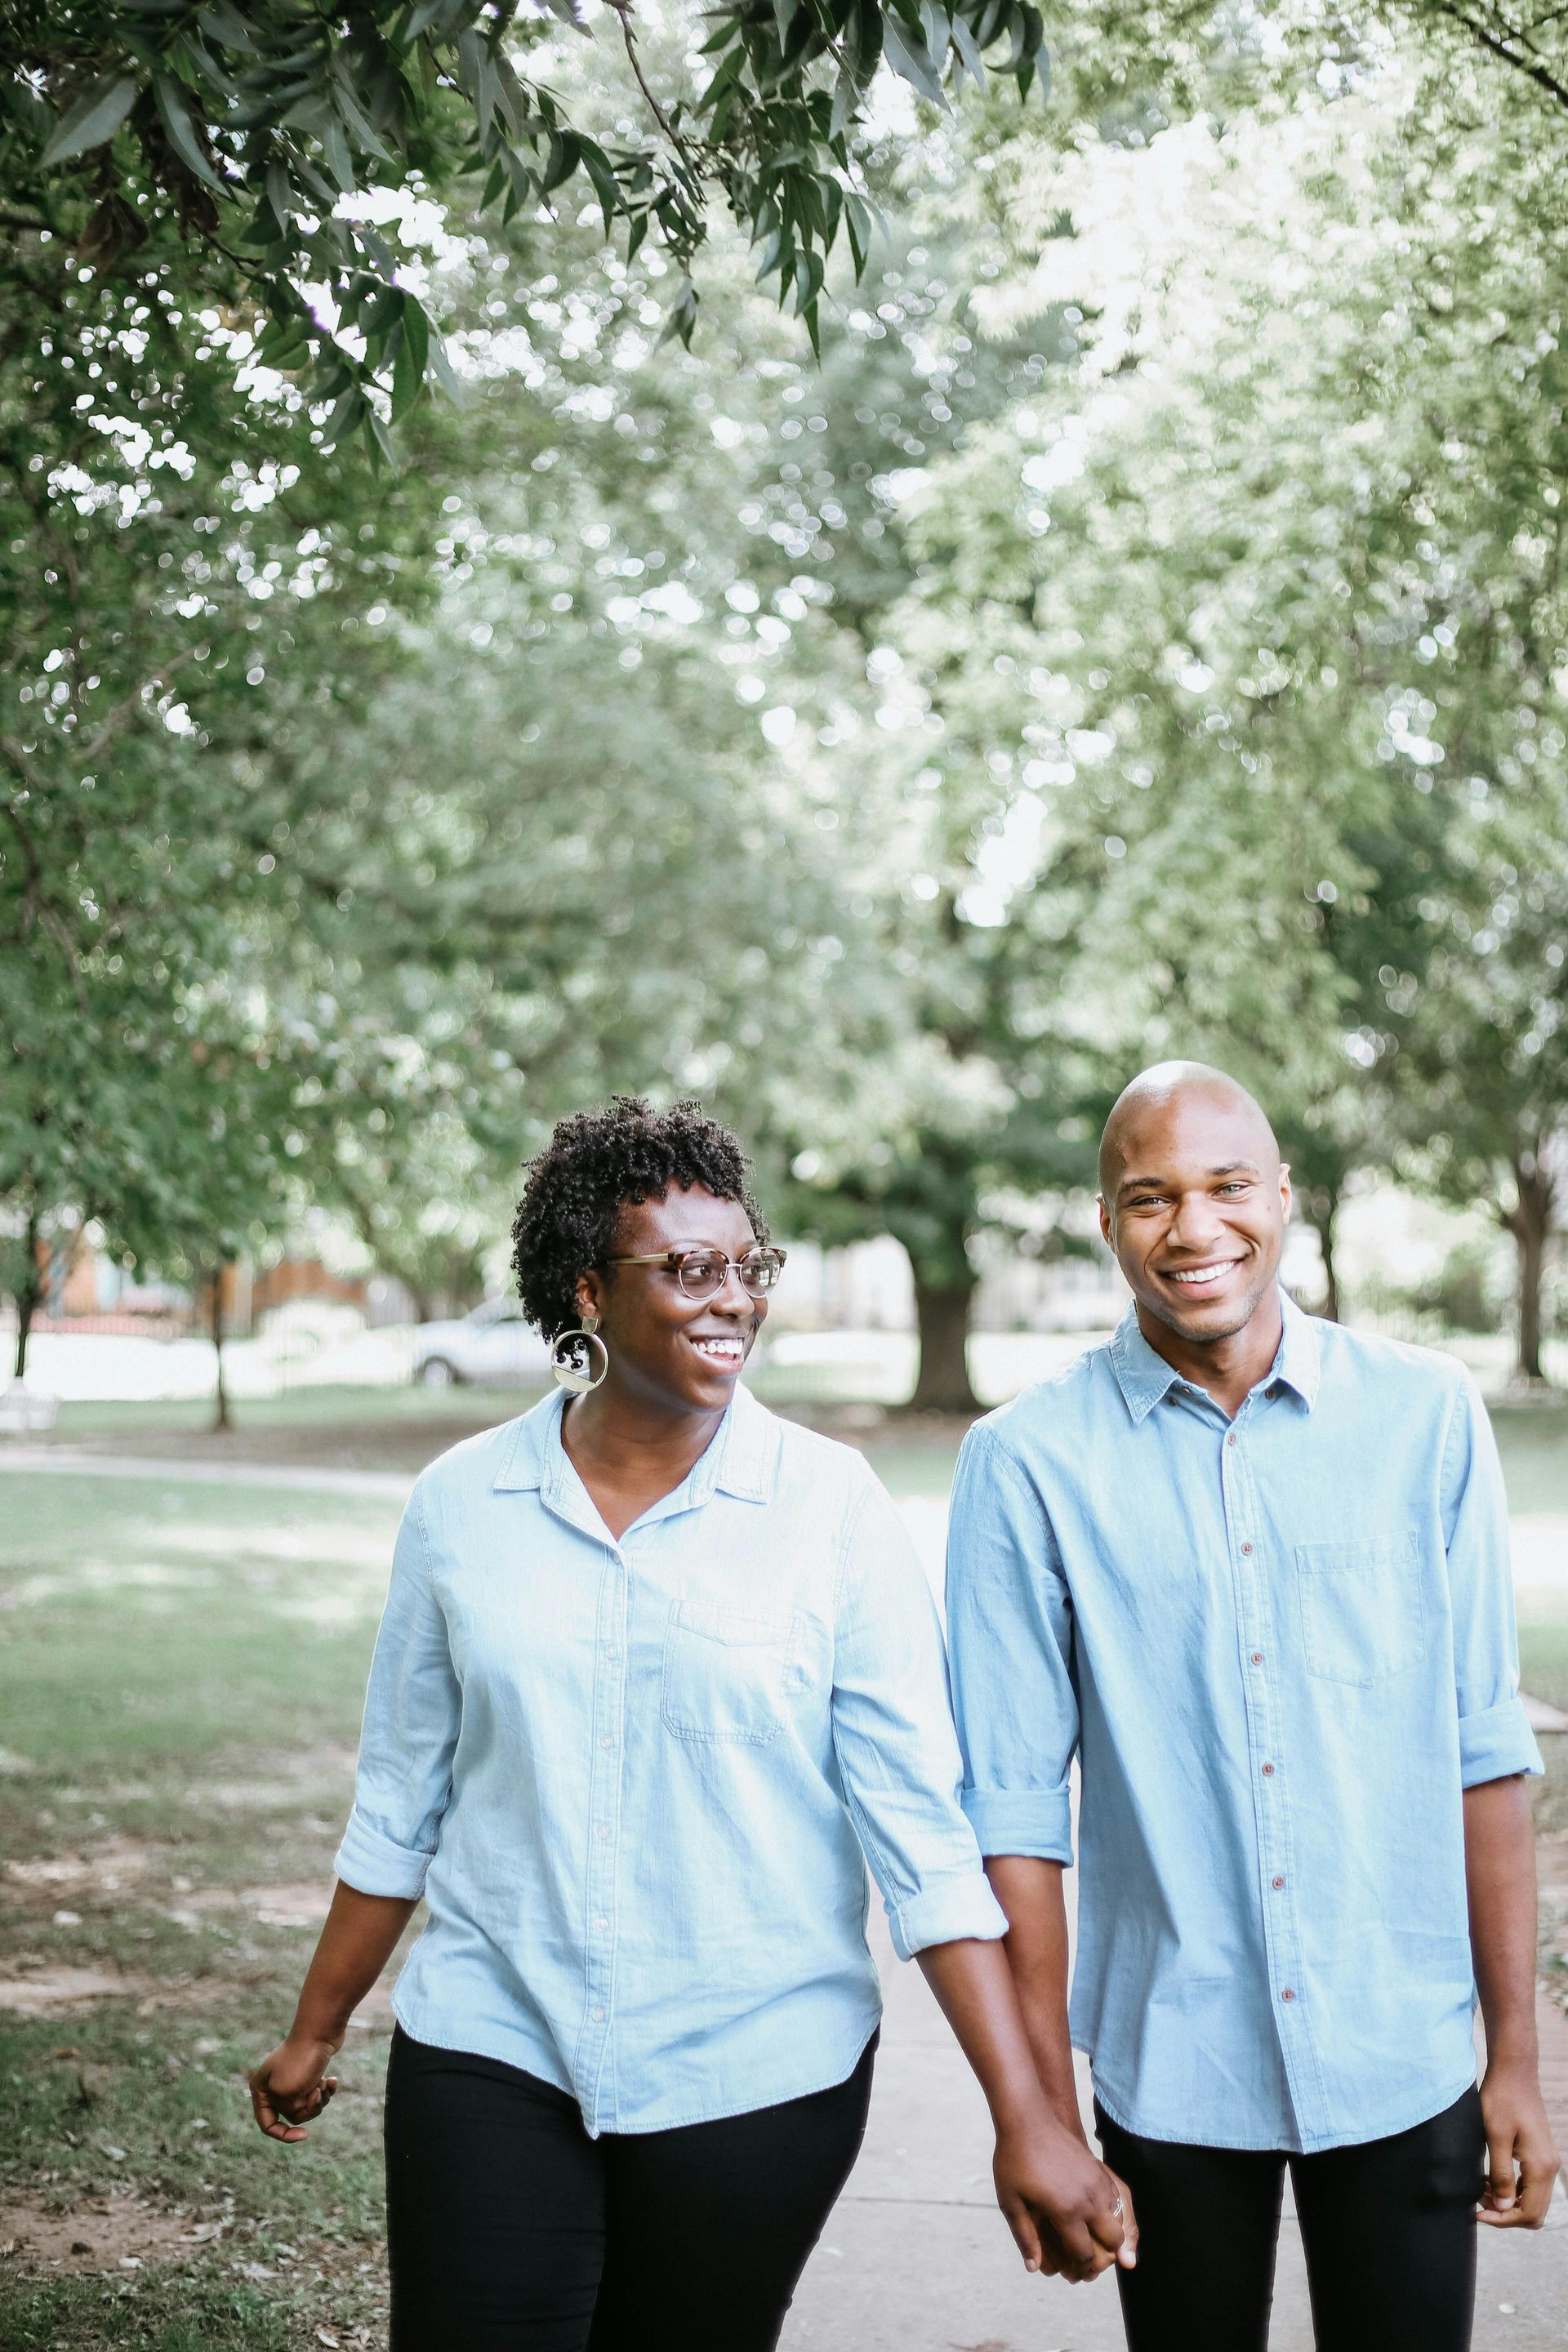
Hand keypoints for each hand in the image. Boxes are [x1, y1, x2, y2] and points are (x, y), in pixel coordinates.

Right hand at [249, 2031, 341, 2142]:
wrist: (321, 2030)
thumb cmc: (301, 2061)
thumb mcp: (288, 2093)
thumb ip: (289, 2110)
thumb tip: (300, 2111)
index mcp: (260, 2090)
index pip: (267, 2125)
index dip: (284, 2134)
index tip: (304, 2135)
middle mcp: (273, 2086)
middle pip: (291, 2116)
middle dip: (308, 2108)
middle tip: (316, 2091)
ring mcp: (291, 2079)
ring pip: (307, 2106)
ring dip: (319, 2099)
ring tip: (325, 2084)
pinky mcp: (308, 2073)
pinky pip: (317, 2093)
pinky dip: (326, 2090)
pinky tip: (332, 2080)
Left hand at [993, 2115, 1137, 2281]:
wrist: (1027, 2118)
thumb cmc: (1014, 2160)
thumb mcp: (1011, 2202)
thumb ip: (1025, 2237)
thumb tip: (1035, 2268)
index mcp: (1066, 2210)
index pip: (1084, 2254)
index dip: (1081, 2269)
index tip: (1074, 2274)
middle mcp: (1088, 2198)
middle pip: (1113, 2241)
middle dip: (1104, 2256)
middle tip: (1088, 2260)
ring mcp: (1097, 2181)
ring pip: (1119, 2220)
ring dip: (1111, 2234)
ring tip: (1094, 2241)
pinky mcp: (1099, 2168)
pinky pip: (1117, 2200)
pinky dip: (1112, 2213)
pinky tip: (1096, 2216)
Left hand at [1477, 2057, 1559, 2227]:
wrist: (1514, 2072)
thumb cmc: (1502, 2099)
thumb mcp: (1495, 2136)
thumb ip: (1501, 2174)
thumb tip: (1504, 2209)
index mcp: (1541, 2166)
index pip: (1529, 2212)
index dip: (1503, 2219)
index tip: (1478, 2213)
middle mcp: (1549, 2168)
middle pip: (1534, 2211)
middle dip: (1506, 2214)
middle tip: (1479, 2202)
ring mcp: (1546, 2161)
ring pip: (1532, 2200)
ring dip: (1508, 2202)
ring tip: (1482, 2190)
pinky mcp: (1539, 2155)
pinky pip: (1530, 2185)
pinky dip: (1512, 2189)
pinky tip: (1491, 2179)